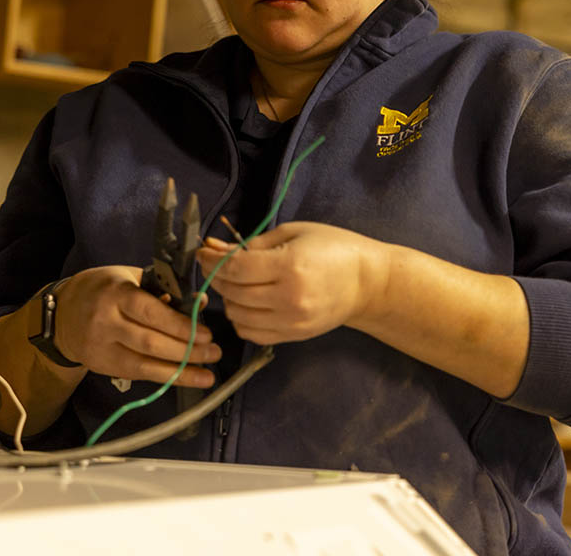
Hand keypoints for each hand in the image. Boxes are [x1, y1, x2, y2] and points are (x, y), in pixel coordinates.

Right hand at [52, 265, 220, 388]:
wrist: (62, 313)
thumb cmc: (103, 289)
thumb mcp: (130, 278)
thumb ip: (162, 289)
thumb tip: (199, 303)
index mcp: (115, 292)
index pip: (150, 312)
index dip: (180, 326)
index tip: (206, 333)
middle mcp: (105, 321)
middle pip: (150, 341)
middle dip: (186, 350)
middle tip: (213, 352)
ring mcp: (101, 346)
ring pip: (145, 364)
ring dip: (180, 370)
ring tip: (207, 373)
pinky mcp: (102, 365)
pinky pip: (139, 374)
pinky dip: (165, 378)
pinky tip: (187, 379)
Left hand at [196, 221, 390, 344]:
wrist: (368, 283)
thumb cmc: (333, 248)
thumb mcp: (293, 233)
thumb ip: (251, 244)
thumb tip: (214, 248)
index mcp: (290, 266)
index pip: (235, 269)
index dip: (212, 261)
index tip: (202, 253)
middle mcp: (289, 298)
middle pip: (233, 293)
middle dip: (217, 278)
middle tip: (217, 265)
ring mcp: (291, 322)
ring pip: (237, 316)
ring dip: (228, 300)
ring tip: (235, 284)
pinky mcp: (293, 337)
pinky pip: (251, 334)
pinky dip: (241, 319)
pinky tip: (247, 304)